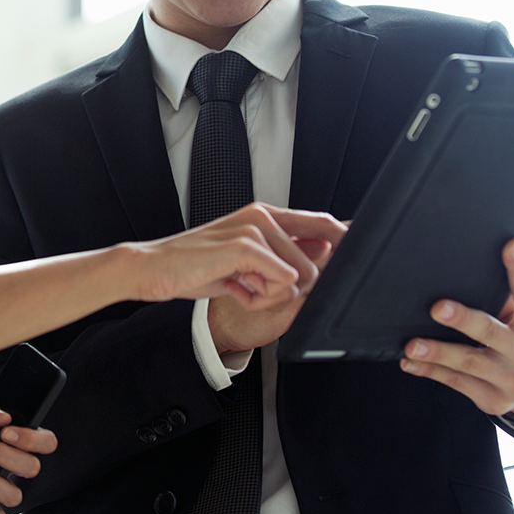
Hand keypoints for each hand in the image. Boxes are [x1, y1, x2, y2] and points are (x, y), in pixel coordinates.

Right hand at [131, 203, 345, 312]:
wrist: (153, 268)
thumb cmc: (195, 267)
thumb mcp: (244, 264)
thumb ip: (279, 259)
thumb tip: (321, 259)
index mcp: (264, 216)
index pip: (321, 223)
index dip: (344, 238)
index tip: (360, 249)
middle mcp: (263, 216)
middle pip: (316, 263)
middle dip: (290, 290)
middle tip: (254, 290)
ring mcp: (254, 228)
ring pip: (299, 277)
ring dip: (272, 296)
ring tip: (241, 288)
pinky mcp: (245, 245)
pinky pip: (281, 282)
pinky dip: (259, 298)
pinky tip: (235, 290)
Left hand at [399, 239, 513, 415]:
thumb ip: (511, 296)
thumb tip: (473, 263)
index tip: (510, 247)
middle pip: (492, 333)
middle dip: (463, 320)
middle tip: (438, 308)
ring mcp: (513, 381)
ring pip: (468, 363)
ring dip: (437, 352)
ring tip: (412, 345)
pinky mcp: (494, 400)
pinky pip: (456, 383)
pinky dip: (430, 371)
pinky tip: (411, 362)